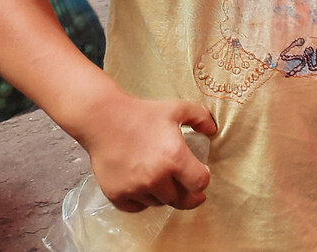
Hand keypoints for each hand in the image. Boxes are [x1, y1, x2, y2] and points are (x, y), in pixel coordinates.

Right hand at [83, 93, 216, 211]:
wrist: (104, 119)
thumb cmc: (143, 113)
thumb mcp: (177, 109)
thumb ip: (201, 118)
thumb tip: (213, 131)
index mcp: (175, 158)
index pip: (200, 183)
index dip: (203, 180)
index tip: (200, 174)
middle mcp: (156, 178)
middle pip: (181, 199)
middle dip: (188, 195)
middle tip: (188, 189)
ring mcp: (135, 188)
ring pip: (159, 203)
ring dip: (164, 195)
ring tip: (163, 181)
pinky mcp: (117, 195)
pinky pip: (137, 207)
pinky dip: (143, 200)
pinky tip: (144, 187)